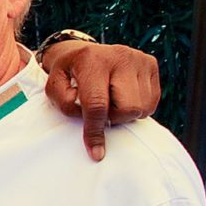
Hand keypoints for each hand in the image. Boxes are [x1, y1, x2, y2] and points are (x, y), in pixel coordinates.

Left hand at [42, 41, 160, 161]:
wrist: (83, 52)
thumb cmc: (67, 74)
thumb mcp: (54, 87)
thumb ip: (65, 104)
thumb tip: (88, 119)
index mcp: (91, 60)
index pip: (97, 104)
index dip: (95, 131)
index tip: (96, 152)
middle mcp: (120, 56)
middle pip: (128, 108)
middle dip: (113, 118)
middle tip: (100, 112)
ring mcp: (139, 59)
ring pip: (142, 108)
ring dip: (124, 113)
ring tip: (110, 101)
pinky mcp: (151, 64)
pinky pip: (151, 103)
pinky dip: (136, 107)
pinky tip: (122, 96)